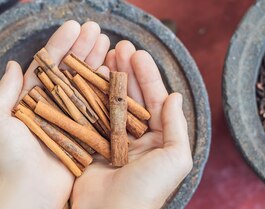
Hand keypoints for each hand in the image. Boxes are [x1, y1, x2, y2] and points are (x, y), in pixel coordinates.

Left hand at [0, 20, 110, 208]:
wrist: (26, 192)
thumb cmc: (7, 158)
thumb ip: (5, 90)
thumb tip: (13, 63)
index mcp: (28, 101)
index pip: (46, 66)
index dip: (61, 45)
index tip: (75, 26)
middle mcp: (50, 108)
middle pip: (69, 72)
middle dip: (83, 49)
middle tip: (98, 29)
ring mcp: (68, 121)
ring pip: (85, 86)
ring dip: (96, 63)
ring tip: (109, 43)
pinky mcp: (84, 136)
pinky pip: (97, 109)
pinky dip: (105, 90)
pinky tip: (114, 71)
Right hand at [71, 41, 192, 208]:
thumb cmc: (148, 190)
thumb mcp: (175, 159)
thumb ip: (177, 126)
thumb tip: (174, 96)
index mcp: (160, 141)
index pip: (155, 100)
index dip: (148, 76)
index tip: (138, 53)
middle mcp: (138, 139)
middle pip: (133, 97)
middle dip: (127, 72)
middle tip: (119, 47)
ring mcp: (114, 142)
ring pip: (112, 103)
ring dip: (109, 79)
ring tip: (104, 56)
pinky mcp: (92, 146)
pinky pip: (92, 116)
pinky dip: (90, 97)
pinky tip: (87, 79)